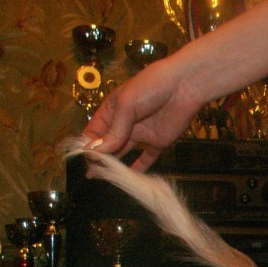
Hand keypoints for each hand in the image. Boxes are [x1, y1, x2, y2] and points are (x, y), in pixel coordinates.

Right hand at [81, 58, 204, 171]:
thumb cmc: (151, 87)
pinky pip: (146, 158)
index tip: (83, 159)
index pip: (94, 131)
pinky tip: (131, 178)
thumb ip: (114, 130)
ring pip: (124, 152)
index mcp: (112, 111)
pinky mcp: (158, 142)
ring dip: (116, 164)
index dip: (88, 145)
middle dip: (99, 158)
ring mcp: (141, 134)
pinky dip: (139, 168)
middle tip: (92, 174)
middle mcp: (124, 124)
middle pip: (108, 144)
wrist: (184, 87)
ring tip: (105, 178)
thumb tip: (97, 150)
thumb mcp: (126, 105)